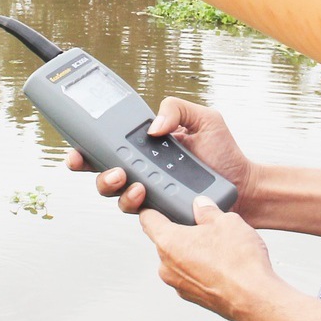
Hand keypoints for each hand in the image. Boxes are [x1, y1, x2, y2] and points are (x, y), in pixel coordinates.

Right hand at [64, 97, 254, 215]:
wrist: (243, 186)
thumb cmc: (224, 152)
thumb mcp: (204, 118)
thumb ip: (176, 109)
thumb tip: (151, 127)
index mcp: (146, 144)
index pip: (108, 143)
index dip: (85, 145)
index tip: (77, 147)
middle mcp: (142, 168)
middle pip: (100, 170)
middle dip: (91, 168)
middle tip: (108, 163)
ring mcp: (148, 191)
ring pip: (114, 193)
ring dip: (111, 185)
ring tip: (127, 178)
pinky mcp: (158, 211)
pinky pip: (135, 210)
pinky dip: (133, 201)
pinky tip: (144, 192)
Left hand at [139, 196, 278, 320]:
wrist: (254, 299)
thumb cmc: (239, 262)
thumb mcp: (227, 221)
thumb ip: (208, 211)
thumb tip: (201, 205)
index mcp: (168, 242)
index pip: (147, 219)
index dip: (152, 208)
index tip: (158, 206)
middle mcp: (166, 266)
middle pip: (165, 241)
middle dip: (181, 232)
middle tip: (203, 226)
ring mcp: (178, 284)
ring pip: (179, 260)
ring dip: (192, 252)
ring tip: (219, 247)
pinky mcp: (192, 297)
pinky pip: (191, 276)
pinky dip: (201, 269)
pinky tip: (222, 265)